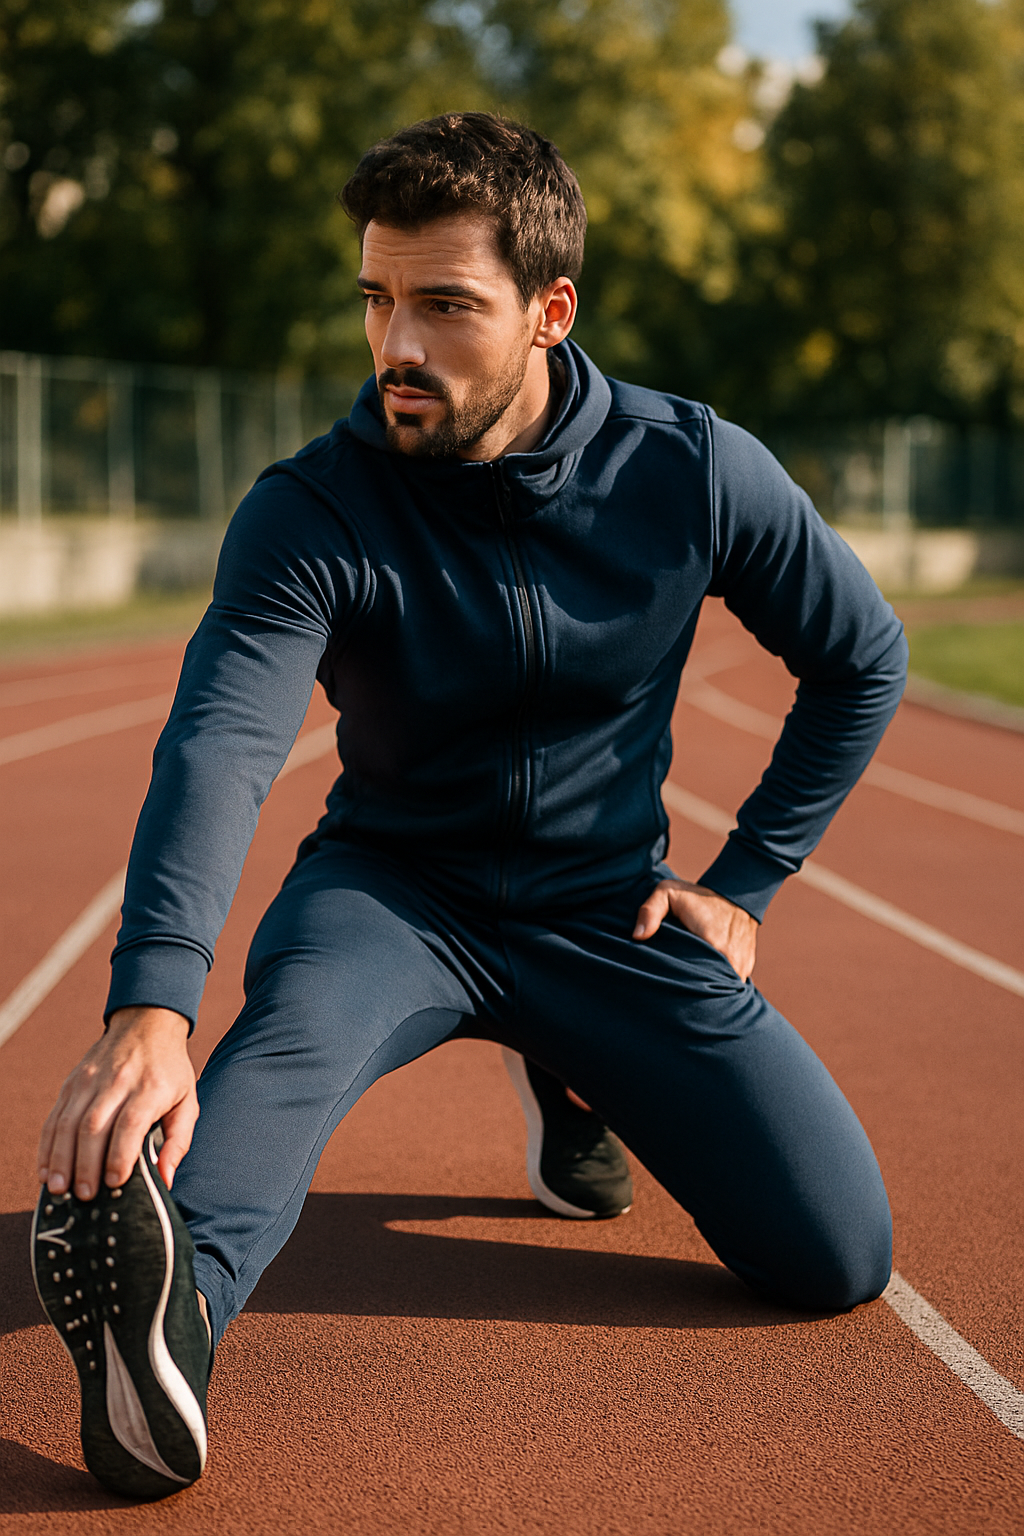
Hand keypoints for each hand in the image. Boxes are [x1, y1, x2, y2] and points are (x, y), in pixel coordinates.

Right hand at [37, 1006, 197, 1200]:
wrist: (147, 1024)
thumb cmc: (169, 1071)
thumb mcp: (188, 1101)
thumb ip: (178, 1142)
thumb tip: (165, 1179)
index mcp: (151, 1088)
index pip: (130, 1124)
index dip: (120, 1155)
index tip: (115, 1182)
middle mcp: (118, 1082)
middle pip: (94, 1126)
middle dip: (86, 1165)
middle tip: (84, 1195)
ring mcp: (91, 1080)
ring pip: (69, 1123)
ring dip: (61, 1159)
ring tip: (60, 1189)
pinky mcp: (73, 1082)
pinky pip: (54, 1117)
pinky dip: (47, 1146)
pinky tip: (46, 1169)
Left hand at [633, 878, 757, 980]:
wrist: (738, 891)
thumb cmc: (698, 894)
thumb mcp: (668, 892)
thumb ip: (650, 911)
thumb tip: (637, 936)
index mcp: (713, 946)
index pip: (695, 981)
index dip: (679, 985)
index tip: (666, 984)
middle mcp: (732, 961)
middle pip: (708, 988)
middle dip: (691, 991)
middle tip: (673, 989)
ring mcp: (742, 966)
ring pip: (721, 987)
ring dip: (707, 987)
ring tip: (689, 985)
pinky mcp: (747, 966)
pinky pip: (731, 982)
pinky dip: (719, 981)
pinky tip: (705, 977)